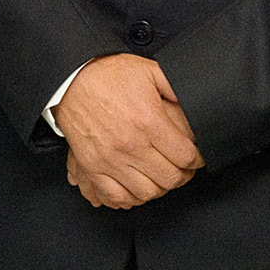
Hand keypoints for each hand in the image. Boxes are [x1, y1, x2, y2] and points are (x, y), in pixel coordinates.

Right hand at [56, 54, 202, 209]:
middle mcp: (131, 145)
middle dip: (183, 176)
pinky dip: (131, 198)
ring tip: (163, 179)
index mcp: (149, 122)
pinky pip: (116, 195)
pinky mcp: (93, 167)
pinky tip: (138, 189)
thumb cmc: (108, 75)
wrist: (71, 80)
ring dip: (160, 188)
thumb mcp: (150, 71)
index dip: (197, 161)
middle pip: (170, 178)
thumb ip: (175, 88)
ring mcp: (111, 159)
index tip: (197, 159)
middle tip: (184, 171)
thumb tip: (195, 102)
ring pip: (147, 192)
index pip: (185, 156)